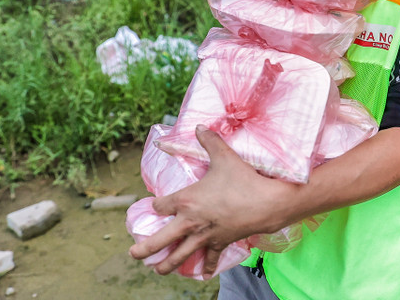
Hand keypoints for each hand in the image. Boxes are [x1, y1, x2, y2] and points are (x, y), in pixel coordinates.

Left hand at [129, 126, 295, 275]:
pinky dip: (206, 266)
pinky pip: (210, 257)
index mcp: (186, 200)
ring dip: (167, 265)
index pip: (160, 206)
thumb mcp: (224, 156)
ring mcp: (204, 236)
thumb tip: (200, 126)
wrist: (266, 203)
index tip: (155, 206)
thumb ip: (209, 141)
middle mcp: (190, 221)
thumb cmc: (243, 179)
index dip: (156, 206)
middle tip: (133, 255)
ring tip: (157, 271)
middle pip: (161, 239)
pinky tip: (202, 275)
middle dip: (145, 249)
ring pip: (180, 255)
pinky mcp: (220, 243)